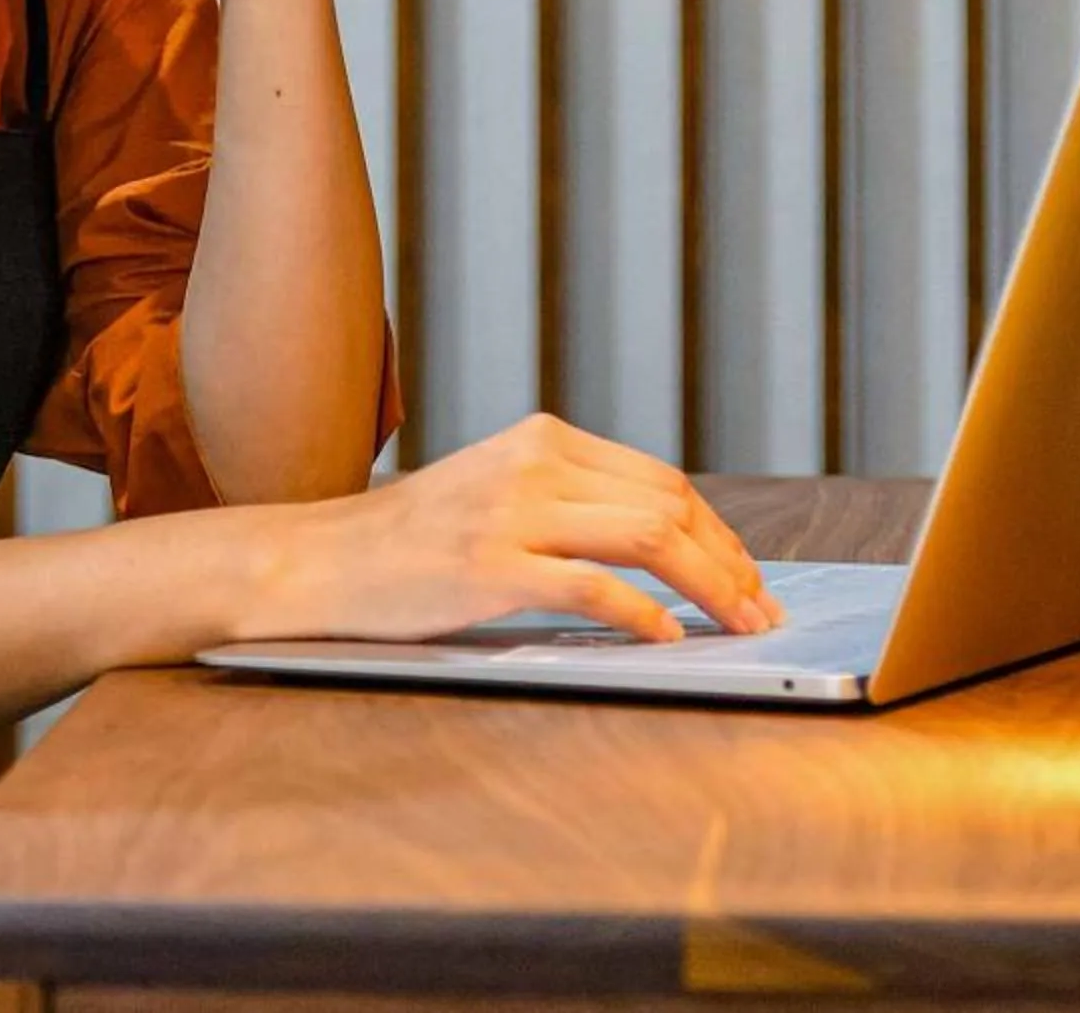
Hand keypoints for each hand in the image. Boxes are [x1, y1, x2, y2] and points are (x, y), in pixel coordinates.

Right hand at [255, 413, 781, 644]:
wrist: (319, 561)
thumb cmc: (411, 542)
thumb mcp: (496, 491)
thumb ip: (567, 501)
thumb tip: (662, 542)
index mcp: (543, 439)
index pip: (662, 479)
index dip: (719, 533)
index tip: (747, 577)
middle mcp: (533, 462)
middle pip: (668, 504)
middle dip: (729, 563)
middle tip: (760, 611)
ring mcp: (511, 512)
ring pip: (647, 537)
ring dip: (708, 587)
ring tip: (737, 627)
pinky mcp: (489, 567)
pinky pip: (593, 588)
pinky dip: (643, 616)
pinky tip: (667, 639)